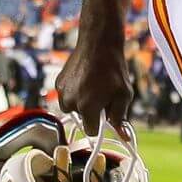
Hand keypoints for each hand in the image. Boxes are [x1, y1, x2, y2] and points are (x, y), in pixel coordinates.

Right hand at [55, 19, 131, 136]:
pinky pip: (66, 95)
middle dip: (92, 111)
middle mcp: (70, 102)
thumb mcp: (124, 94)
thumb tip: (124, 137)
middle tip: (103, 94)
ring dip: (82, 102)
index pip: (91, 131)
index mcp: (87, 108)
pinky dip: (75, 91)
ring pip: (72, 107)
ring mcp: (61, 92)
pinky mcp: (58, 83)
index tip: (106, 115)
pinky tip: (85, 78)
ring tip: (94, 85)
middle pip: (82, 118)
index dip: (101, 124)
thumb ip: (120, 117)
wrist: (99, 44)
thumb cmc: (114, 70)